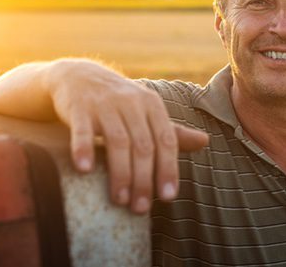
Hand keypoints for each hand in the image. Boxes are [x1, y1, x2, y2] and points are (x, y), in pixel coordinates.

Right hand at [0, 58, 208, 213]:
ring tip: (119, 200)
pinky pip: (83, 130)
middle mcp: (132, 102)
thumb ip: (172, 131)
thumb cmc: (119, 102)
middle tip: (140, 208)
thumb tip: (205, 142)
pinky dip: (83, 148)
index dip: (168, 169)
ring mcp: (105, 104)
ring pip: (117, 141)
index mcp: (152, 105)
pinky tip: (84, 170)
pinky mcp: (79, 107)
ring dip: (120, 173)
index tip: (168, 197)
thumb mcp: (147, 112)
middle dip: (143, 179)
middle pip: (143, 145)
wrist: (79, 76)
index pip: (166, 141)